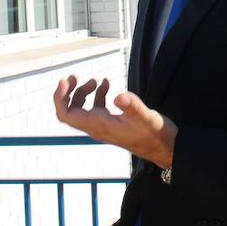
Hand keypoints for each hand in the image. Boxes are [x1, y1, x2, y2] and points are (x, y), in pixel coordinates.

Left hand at [53, 75, 176, 168]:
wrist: (166, 149)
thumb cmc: (156, 134)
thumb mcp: (145, 117)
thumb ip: (132, 106)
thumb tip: (119, 96)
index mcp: (99, 126)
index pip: (67, 115)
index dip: (60, 97)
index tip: (65, 80)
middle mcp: (97, 128)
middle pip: (69, 112)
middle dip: (68, 93)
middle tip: (75, 76)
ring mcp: (103, 127)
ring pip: (82, 110)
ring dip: (83, 93)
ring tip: (96, 80)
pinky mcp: (111, 124)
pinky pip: (95, 110)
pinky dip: (97, 96)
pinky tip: (107, 85)